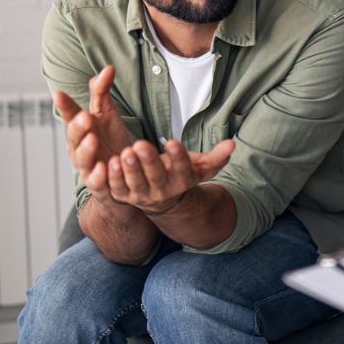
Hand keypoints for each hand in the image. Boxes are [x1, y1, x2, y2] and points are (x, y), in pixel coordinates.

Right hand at [54, 66, 133, 197]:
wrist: (121, 171)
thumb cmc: (109, 139)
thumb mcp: (106, 113)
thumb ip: (102, 91)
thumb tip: (109, 68)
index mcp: (79, 128)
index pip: (69, 114)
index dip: (64, 105)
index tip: (59, 94)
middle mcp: (78, 147)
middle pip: (74, 136)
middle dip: (78, 127)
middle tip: (84, 117)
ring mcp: (87, 166)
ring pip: (82, 159)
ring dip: (86, 150)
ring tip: (93, 140)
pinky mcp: (98, 184)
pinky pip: (97, 181)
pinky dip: (99, 176)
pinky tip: (104, 168)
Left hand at [95, 137, 235, 213]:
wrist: (164, 200)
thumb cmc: (181, 174)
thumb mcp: (200, 167)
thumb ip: (217, 156)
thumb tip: (232, 143)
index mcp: (182, 181)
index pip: (183, 170)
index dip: (179, 158)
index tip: (174, 142)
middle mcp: (163, 191)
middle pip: (157, 177)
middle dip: (149, 161)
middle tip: (141, 144)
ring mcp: (142, 196)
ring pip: (135, 184)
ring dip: (129, 169)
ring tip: (125, 152)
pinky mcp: (124, 196)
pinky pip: (117, 189)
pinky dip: (113, 178)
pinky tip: (110, 162)